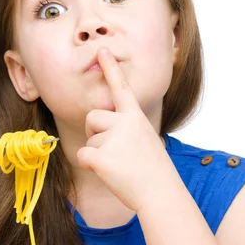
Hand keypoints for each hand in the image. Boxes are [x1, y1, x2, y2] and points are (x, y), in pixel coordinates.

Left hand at [76, 46, 169, 211]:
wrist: (160, 193)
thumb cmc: (154, 170)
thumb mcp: (145, 139)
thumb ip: (126, 128)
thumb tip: (104, 125)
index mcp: (135, 116)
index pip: (121, 87)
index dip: (111, 68)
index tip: (102, 51)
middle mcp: (124, 122)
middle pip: (93, 117)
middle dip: (96, 132)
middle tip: (116, 151)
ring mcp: (112, 139)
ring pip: (89, 139)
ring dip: (98, 152)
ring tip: (119, 164)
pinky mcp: (100, 157)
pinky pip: (83, 155)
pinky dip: (91, 165)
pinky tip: (109, 172)